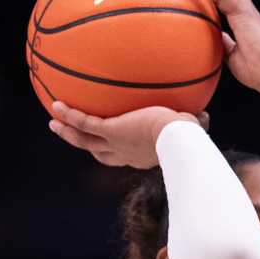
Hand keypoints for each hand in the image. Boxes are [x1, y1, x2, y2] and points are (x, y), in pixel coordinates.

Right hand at [46, 101, 205, 169]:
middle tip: (71, 136)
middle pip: (99, 152)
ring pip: (84, 140)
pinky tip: (56, 103)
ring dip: (68, 133)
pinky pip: (84, 122)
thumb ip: (197, 120)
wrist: (177, 137)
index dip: (115, 150)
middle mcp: (125, 153)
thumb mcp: (192, 126)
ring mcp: (115, 143)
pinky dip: (70, 115)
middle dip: (84, 144)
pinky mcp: (110, 131)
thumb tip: (206, 114)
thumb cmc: (189, 135)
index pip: (124, 155)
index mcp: (141, 155)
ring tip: (53, 122)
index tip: (112, 143)